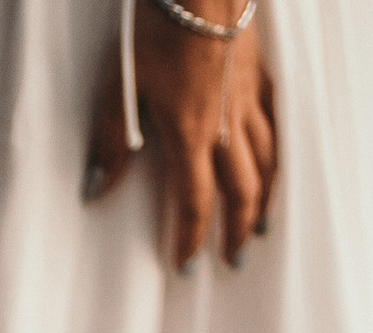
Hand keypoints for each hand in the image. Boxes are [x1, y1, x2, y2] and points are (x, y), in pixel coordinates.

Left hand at [86, 5, 277, 267]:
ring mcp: (248, 99)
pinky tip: (275, 164)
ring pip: (267, 162)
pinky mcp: (260, 74)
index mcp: (190, 135)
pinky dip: (278, 153)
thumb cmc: (158, 26)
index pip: (195, 203)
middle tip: (234, 260)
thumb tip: (95, 190)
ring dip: (264, 199)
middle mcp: (226, 125)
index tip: (187, 266)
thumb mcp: (121, 85)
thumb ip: (109, 141)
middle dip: (237, 230)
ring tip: (262, 227)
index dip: (191, 240)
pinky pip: (277, 125)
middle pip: (240, 191)